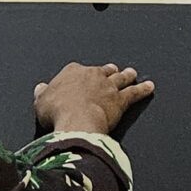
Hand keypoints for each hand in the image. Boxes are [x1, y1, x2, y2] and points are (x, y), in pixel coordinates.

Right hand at [34, 61, 153, 136]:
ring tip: (132, 73)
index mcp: (73, 72)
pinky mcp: (120, 100)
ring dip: (127, 75)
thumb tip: (40, 89)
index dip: (81, 75)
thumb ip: (42, 94)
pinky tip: (149, 87)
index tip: (82, 78)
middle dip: (108, 71)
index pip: (78, 70)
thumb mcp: (41, 103)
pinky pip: (134, 92)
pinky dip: (143, 89)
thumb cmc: (57, 112)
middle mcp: (93, 75)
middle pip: (102, 71)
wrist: (76, 120)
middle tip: (113, 69)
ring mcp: (108, 86)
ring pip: (120, 78)